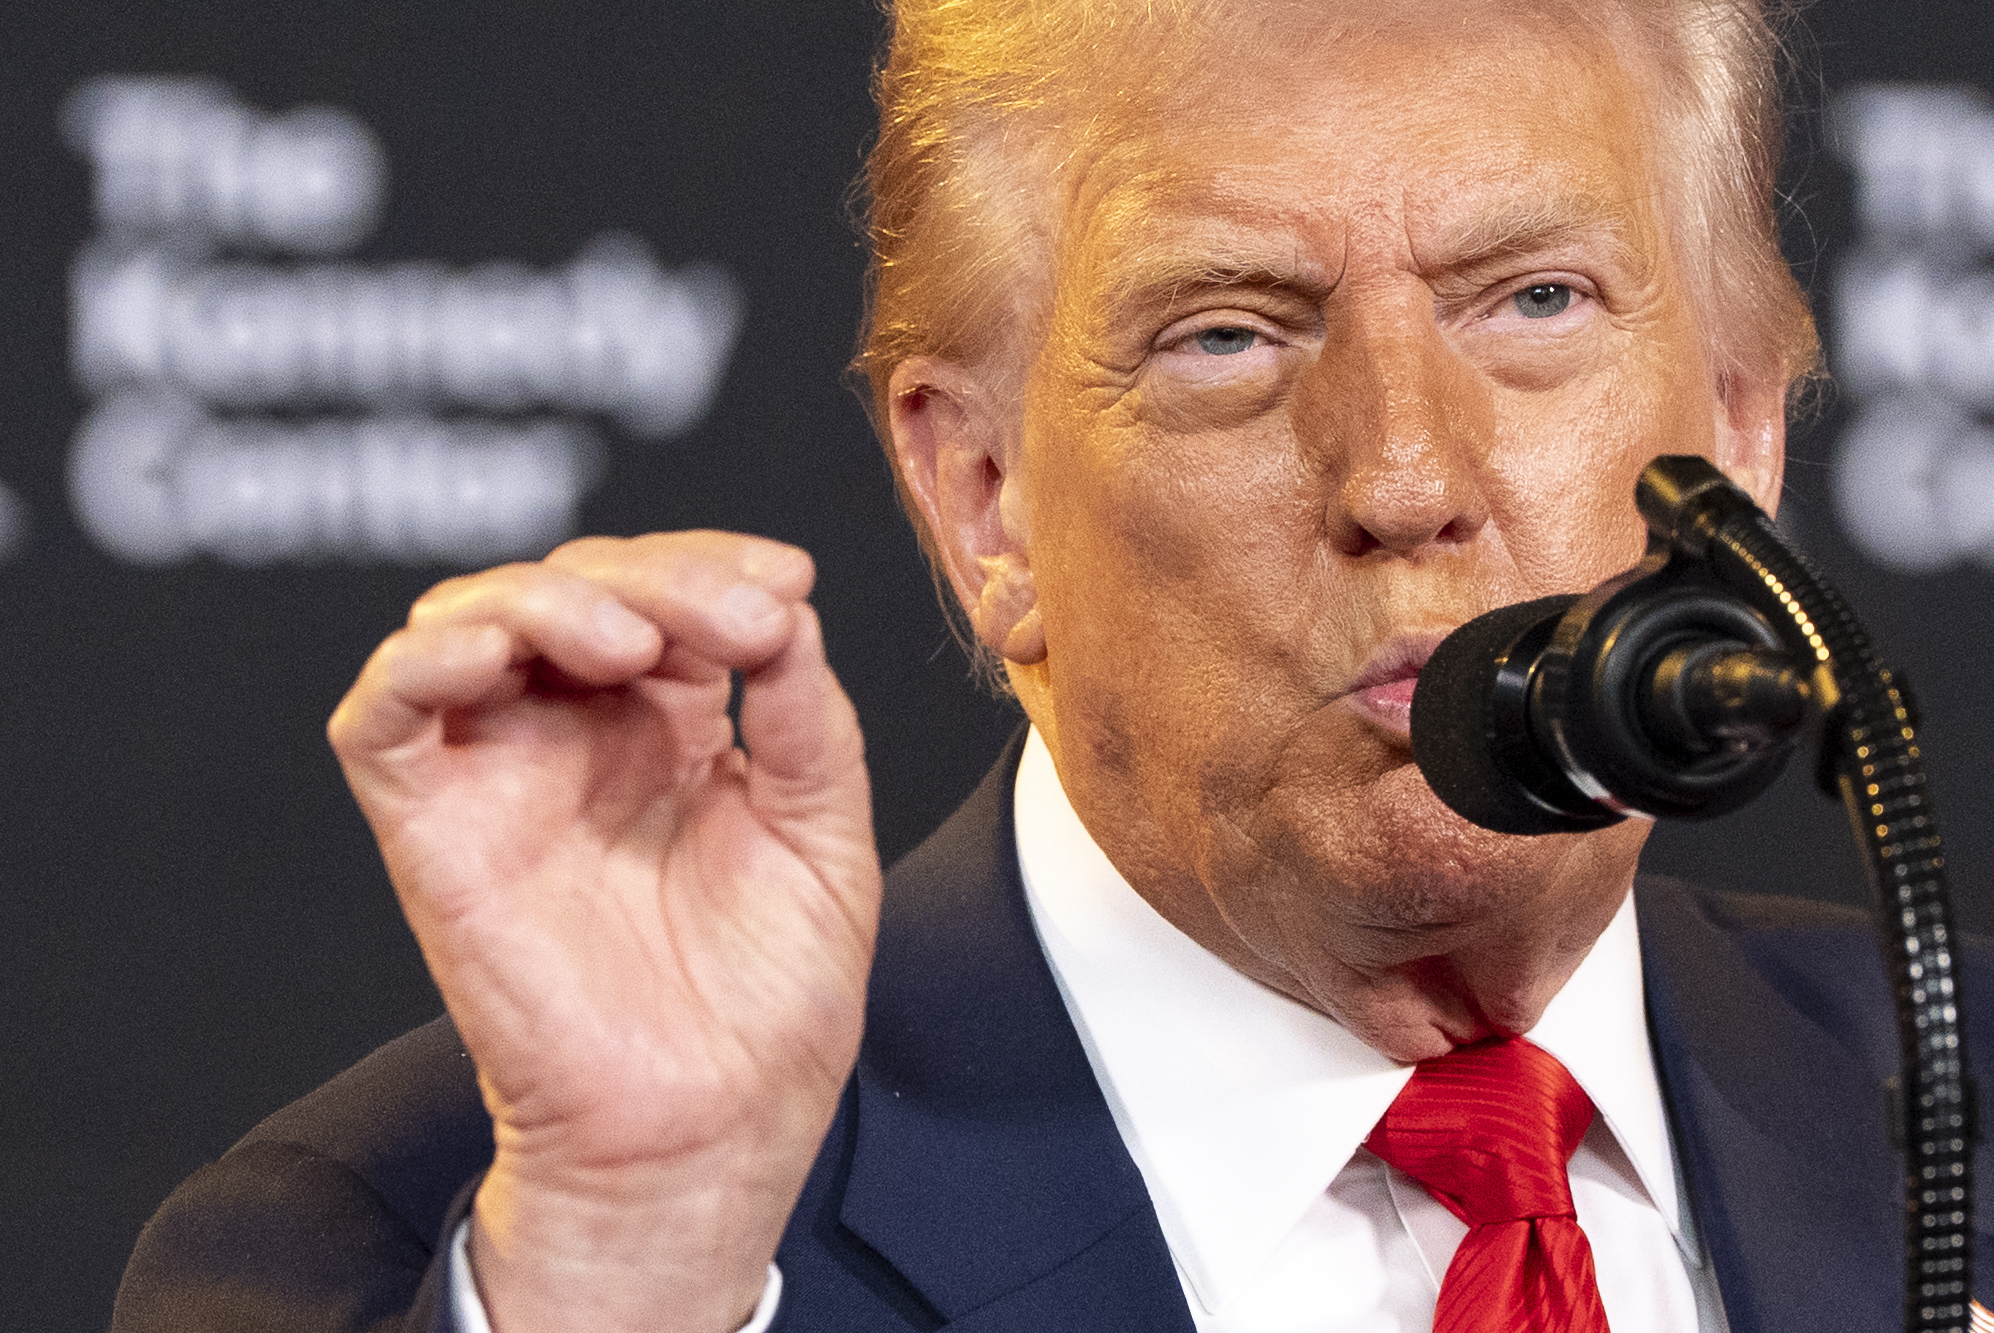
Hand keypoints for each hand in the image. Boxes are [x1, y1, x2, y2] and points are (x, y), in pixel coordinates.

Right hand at [327, 531, 879, 1332]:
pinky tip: (495, 650)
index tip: (786, 580)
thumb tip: (788, 611)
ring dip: (547, 596)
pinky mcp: (434, 830)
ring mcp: (503, 775)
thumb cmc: (770, 1008)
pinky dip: (421, 661)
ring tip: (631, 641)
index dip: (717, 563)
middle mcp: (580, 738)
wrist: (712, 1133)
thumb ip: (808, 720)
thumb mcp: (825, 838)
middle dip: (657, 575)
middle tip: (737, 619)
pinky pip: (382, 717)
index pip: (665, 594)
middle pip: (574, 585)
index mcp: (670, 731)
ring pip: (469, 618)